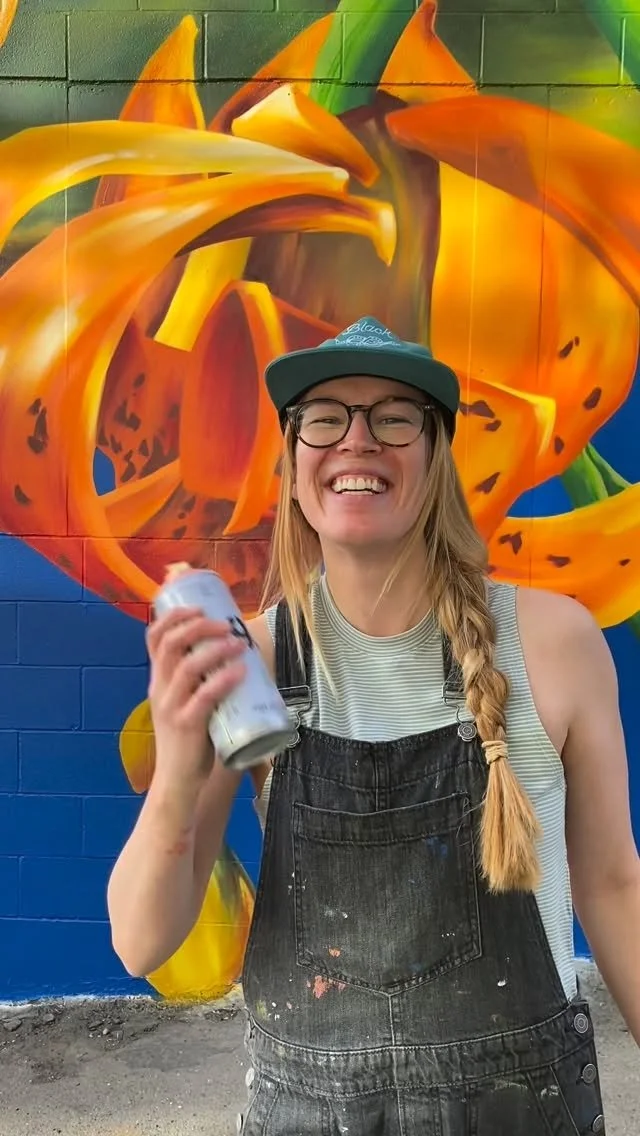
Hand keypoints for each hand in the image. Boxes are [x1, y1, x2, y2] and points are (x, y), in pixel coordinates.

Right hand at [146, 606, 246, 788]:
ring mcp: (171, 707)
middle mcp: (160, 689)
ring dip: (215, 650)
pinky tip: (240, 671)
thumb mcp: (187, 703)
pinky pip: (204, 696)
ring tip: (238, 643)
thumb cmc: (189, 739)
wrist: (178, 781)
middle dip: (197, 626)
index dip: (174, 616)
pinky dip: (223, 680)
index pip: (154, 638)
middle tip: (224, 624)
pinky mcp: (186, 725)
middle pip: (171, 644)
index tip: (199, 607)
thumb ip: (202, 682)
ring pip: (187, 667)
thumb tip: (236, 656)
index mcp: (158, 680)